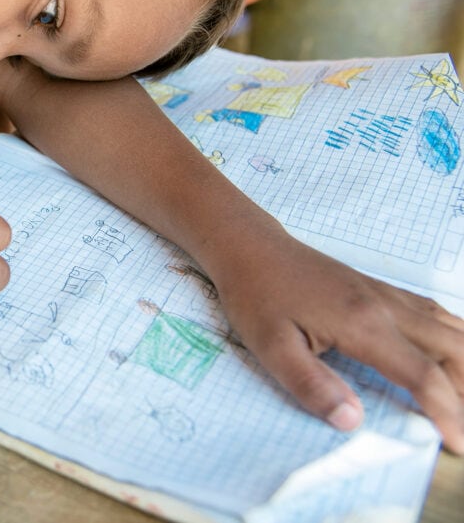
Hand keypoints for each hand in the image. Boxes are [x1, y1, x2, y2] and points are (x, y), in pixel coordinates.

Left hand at [214, 228, 463, 452]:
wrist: (250, 248)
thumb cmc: (256, 297)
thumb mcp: (271, 347)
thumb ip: (311, 385)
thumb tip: (352, 422)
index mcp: (362, 324)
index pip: (423, 374)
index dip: (447, 413)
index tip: (458, 446)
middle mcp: (386, 306)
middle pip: (453, 350)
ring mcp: (387, 294)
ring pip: (451, 328)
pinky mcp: (381, 289)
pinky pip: (434, 315)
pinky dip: (455, 339)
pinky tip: (456, 357)